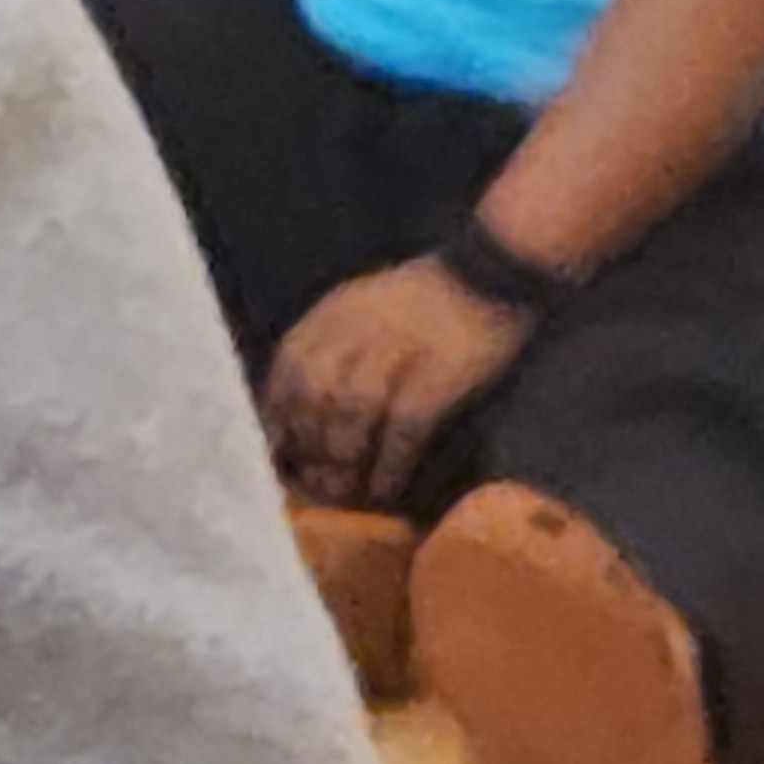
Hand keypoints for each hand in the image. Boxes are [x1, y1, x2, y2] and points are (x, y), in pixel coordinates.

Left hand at [263, 253, 531, 509]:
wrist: (489, 275)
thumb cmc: (423, 295)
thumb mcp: (362, 301)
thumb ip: (330, 337)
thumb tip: (301, 393)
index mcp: (335, 312)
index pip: (288, 365)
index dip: (276, 409)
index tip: (275, 445)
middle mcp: (357, 331)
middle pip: (313, 392)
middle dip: (306, 439)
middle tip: (310, 475)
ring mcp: (398, 353)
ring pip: (350, 411)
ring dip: (342, 454)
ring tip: (344, 487)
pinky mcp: (438, 377)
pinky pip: (403, 427)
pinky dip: (389, 461)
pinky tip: (385, 486)